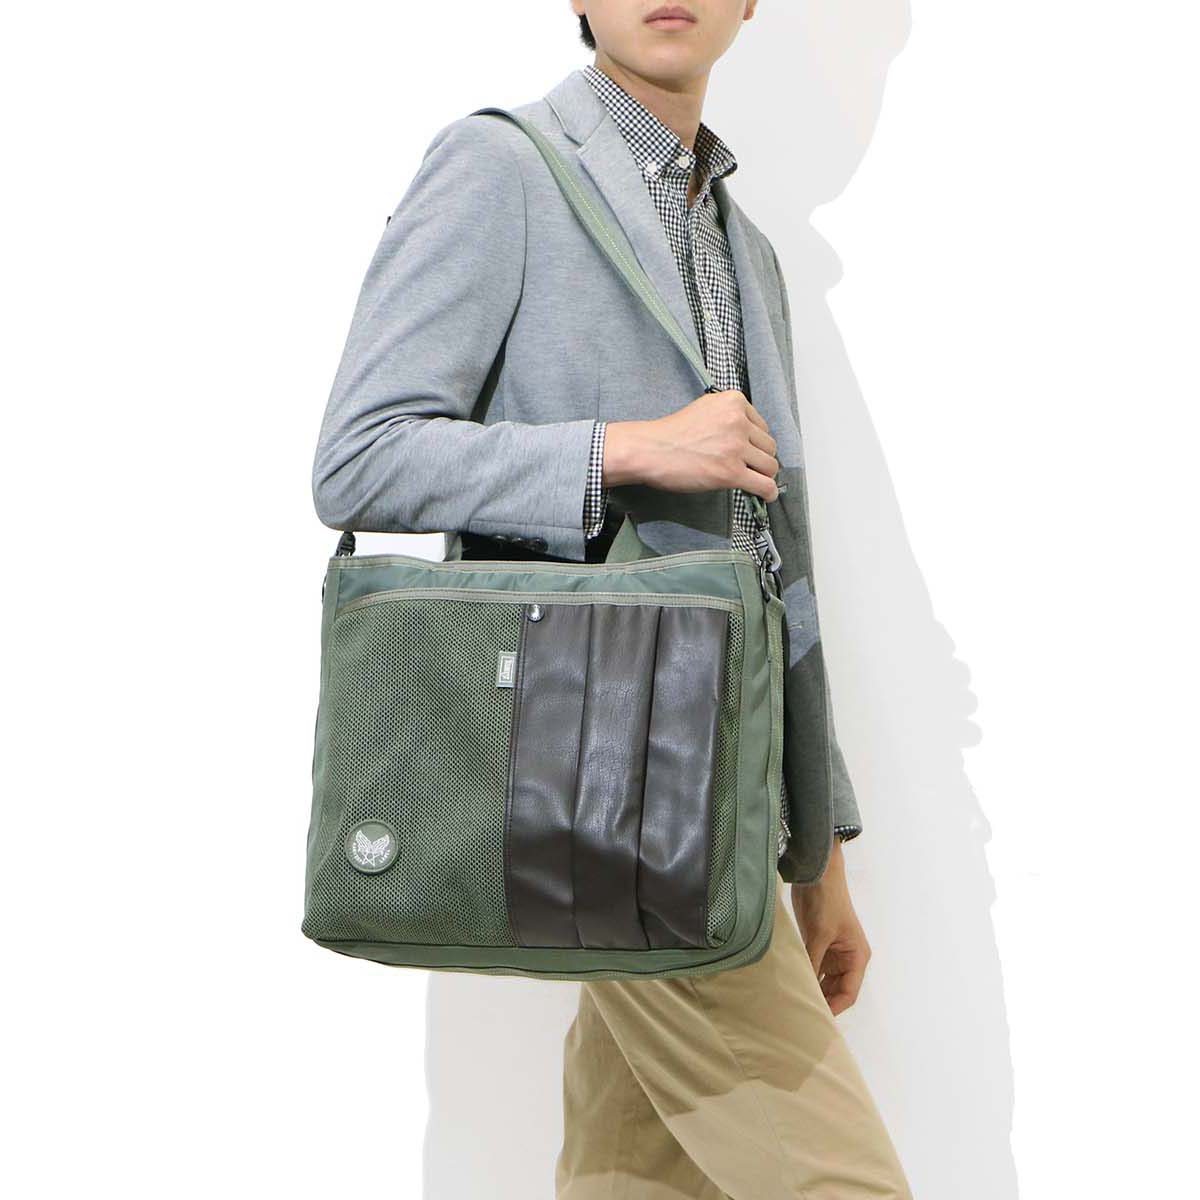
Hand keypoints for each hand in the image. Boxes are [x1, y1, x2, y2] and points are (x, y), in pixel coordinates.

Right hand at [601, 390, 779, 501]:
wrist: (651, 450)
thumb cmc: (671, 433)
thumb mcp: (705, 409)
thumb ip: (730, 416)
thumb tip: (750, 436)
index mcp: (733, 401)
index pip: (762, 426)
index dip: (754, 442)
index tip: (745, 451)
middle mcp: (738, 421)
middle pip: (769, 446)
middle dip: (759, 458)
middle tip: (745, 467)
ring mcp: (735, 447)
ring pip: (770, 466)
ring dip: (762, 475)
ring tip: (749, 480)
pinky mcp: (731, 472)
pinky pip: (764, 485)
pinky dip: (767, 493)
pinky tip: (765, 496)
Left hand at [790, 841, 870, 1014]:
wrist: (818, 874)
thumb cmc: (826, 901)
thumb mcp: (819, 934)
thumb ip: (812, 961)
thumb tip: (802, 987)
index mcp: (857, 958)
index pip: (848, 993)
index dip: (834, 1008)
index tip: (815, 1019)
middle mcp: (848, 959)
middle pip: (836, 991)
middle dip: (821, 1002)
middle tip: (799, 1015)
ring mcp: (833, 952)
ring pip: (823, 981)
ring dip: (812, 990)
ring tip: (793, 1005)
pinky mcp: (819, 944)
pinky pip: (813, 968)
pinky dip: (805, 976)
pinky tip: (791, 985)